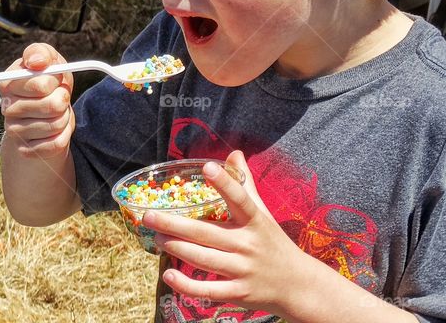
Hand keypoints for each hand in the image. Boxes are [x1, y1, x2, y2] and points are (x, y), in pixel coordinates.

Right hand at [0, 43, 74, 158]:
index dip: (55, 81)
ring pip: (56, 124)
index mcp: (8, 85)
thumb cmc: (48, 81)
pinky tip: (58, 127)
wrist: (47, 111)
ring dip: (65, 116)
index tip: (55, 79)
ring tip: (58, 111)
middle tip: (60, 96)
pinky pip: (56, 143)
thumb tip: (37, 62)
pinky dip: (65, 134)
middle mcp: (7, 109)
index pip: (40, 85)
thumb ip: (41, 53)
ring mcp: (15, 132)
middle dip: (63, 99)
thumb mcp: (48, 60)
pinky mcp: (26, 150)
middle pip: (52, 106)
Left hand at [141, 150, 313, 316]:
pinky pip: (209, 290)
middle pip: (207, 233)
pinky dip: (186, 285)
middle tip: (149, 215)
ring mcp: (243, 270)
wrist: (298, 286)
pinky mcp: (239, 293)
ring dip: (176, 248)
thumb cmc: (273, 242)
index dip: (225, 184)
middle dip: (174, 224)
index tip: (207, 168)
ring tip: (156, 237)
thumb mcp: (263, 213)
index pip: (241, 199)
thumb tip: (234, 154)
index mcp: (255, 221)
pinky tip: (169, 275)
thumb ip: (245, 184)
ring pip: (203, 258)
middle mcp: (248, 245)